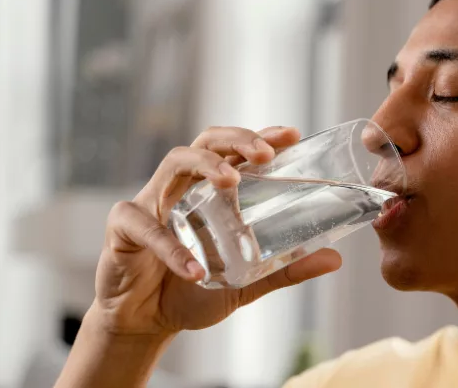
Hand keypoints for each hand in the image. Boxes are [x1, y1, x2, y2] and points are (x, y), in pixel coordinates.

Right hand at [90, 126, 342, 335]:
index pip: (236, 152)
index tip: (292, 135)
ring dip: (205, 166)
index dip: (261, 137)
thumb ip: (285, 268)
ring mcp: (151, 202)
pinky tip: (195, 269)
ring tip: (231, 181)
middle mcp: (183, 187)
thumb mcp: (246, 280)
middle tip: (264, 154)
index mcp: (210, 191)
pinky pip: (145, 227)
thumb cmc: (193, 290)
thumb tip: (334, 259)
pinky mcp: (124, 228)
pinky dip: (171, 247)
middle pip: (207, 142)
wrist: (145, 322)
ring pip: (174, 163)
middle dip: (237, 139)